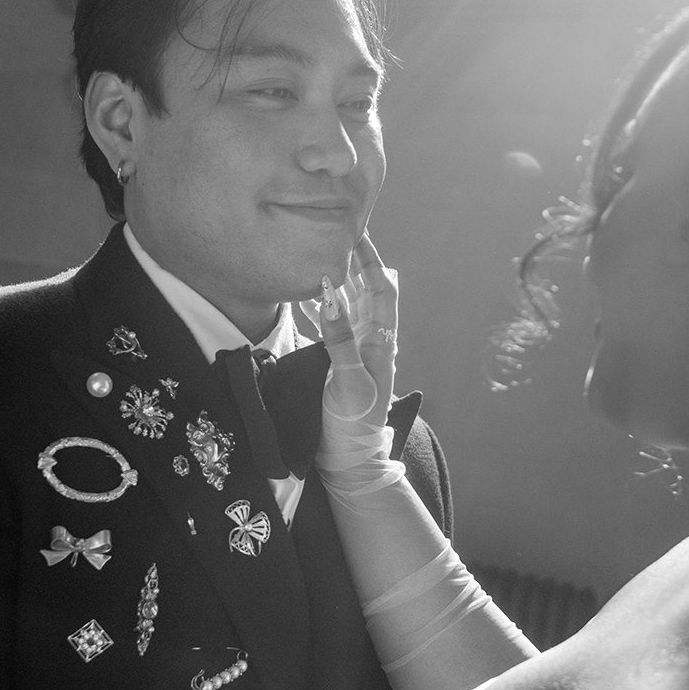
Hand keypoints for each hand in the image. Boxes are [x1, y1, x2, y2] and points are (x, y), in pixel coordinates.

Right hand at [307, 234, 399, 474]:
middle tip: (336, 232)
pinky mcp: (337, 362)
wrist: (349, 458)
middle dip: (354, 262)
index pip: (382, 290)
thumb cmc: (354, 422)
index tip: (359, 231)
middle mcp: (372, 341)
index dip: (372, 260)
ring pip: (347, 305)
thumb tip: (329, 297)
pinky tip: (306, 292)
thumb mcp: (348, 380)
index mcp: (382, 342)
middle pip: (365, 292)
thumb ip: (340, 339)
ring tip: (320, 252)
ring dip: (336, 280)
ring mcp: (355, 350)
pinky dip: (319, 306)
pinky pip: (330, 325)